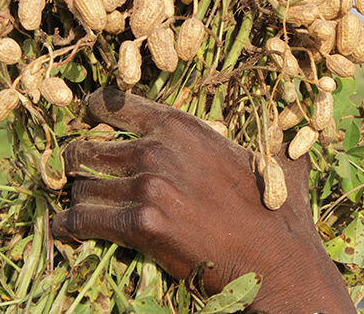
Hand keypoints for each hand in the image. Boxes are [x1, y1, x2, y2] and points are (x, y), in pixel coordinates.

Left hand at [52, 87, 353, 312]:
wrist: (277, 259)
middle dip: (79, 163)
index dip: (95, 111)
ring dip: (79, 198)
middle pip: (88, 148)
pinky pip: (81, 220)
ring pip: (81, 185)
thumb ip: (273, 139)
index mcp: (184, 127)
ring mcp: (148, 186)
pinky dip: (69, 227)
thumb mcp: (276, 160)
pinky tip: (67, 230)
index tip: (88, 120)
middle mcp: (158, 149)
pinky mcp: (141, 225)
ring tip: (81, 208)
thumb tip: (295, 128)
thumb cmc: (279, 213)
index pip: (115, 104)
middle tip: (80, 175)